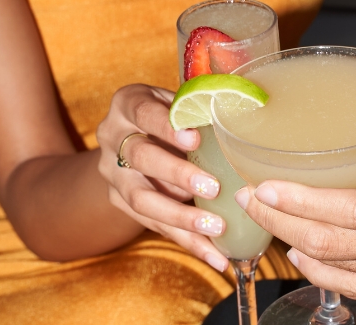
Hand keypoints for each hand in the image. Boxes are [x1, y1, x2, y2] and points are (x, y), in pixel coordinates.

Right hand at [96, 84, 227, 271]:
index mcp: (127, 104)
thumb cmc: (169, 112)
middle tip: (213, 187)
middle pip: (141, 157)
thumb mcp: (178, 100)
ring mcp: (114, 174)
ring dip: (181, 216)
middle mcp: (113, 137)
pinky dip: (186, 241)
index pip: (144, 114)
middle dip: (177, 174)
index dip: (168, 127)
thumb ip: (200, 106)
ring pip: (141, 199)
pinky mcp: (120, 203)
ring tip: (216, 227)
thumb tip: (242, 111)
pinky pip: (153, 225)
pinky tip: (214, 255)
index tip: (195, 139)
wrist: (131, 136)